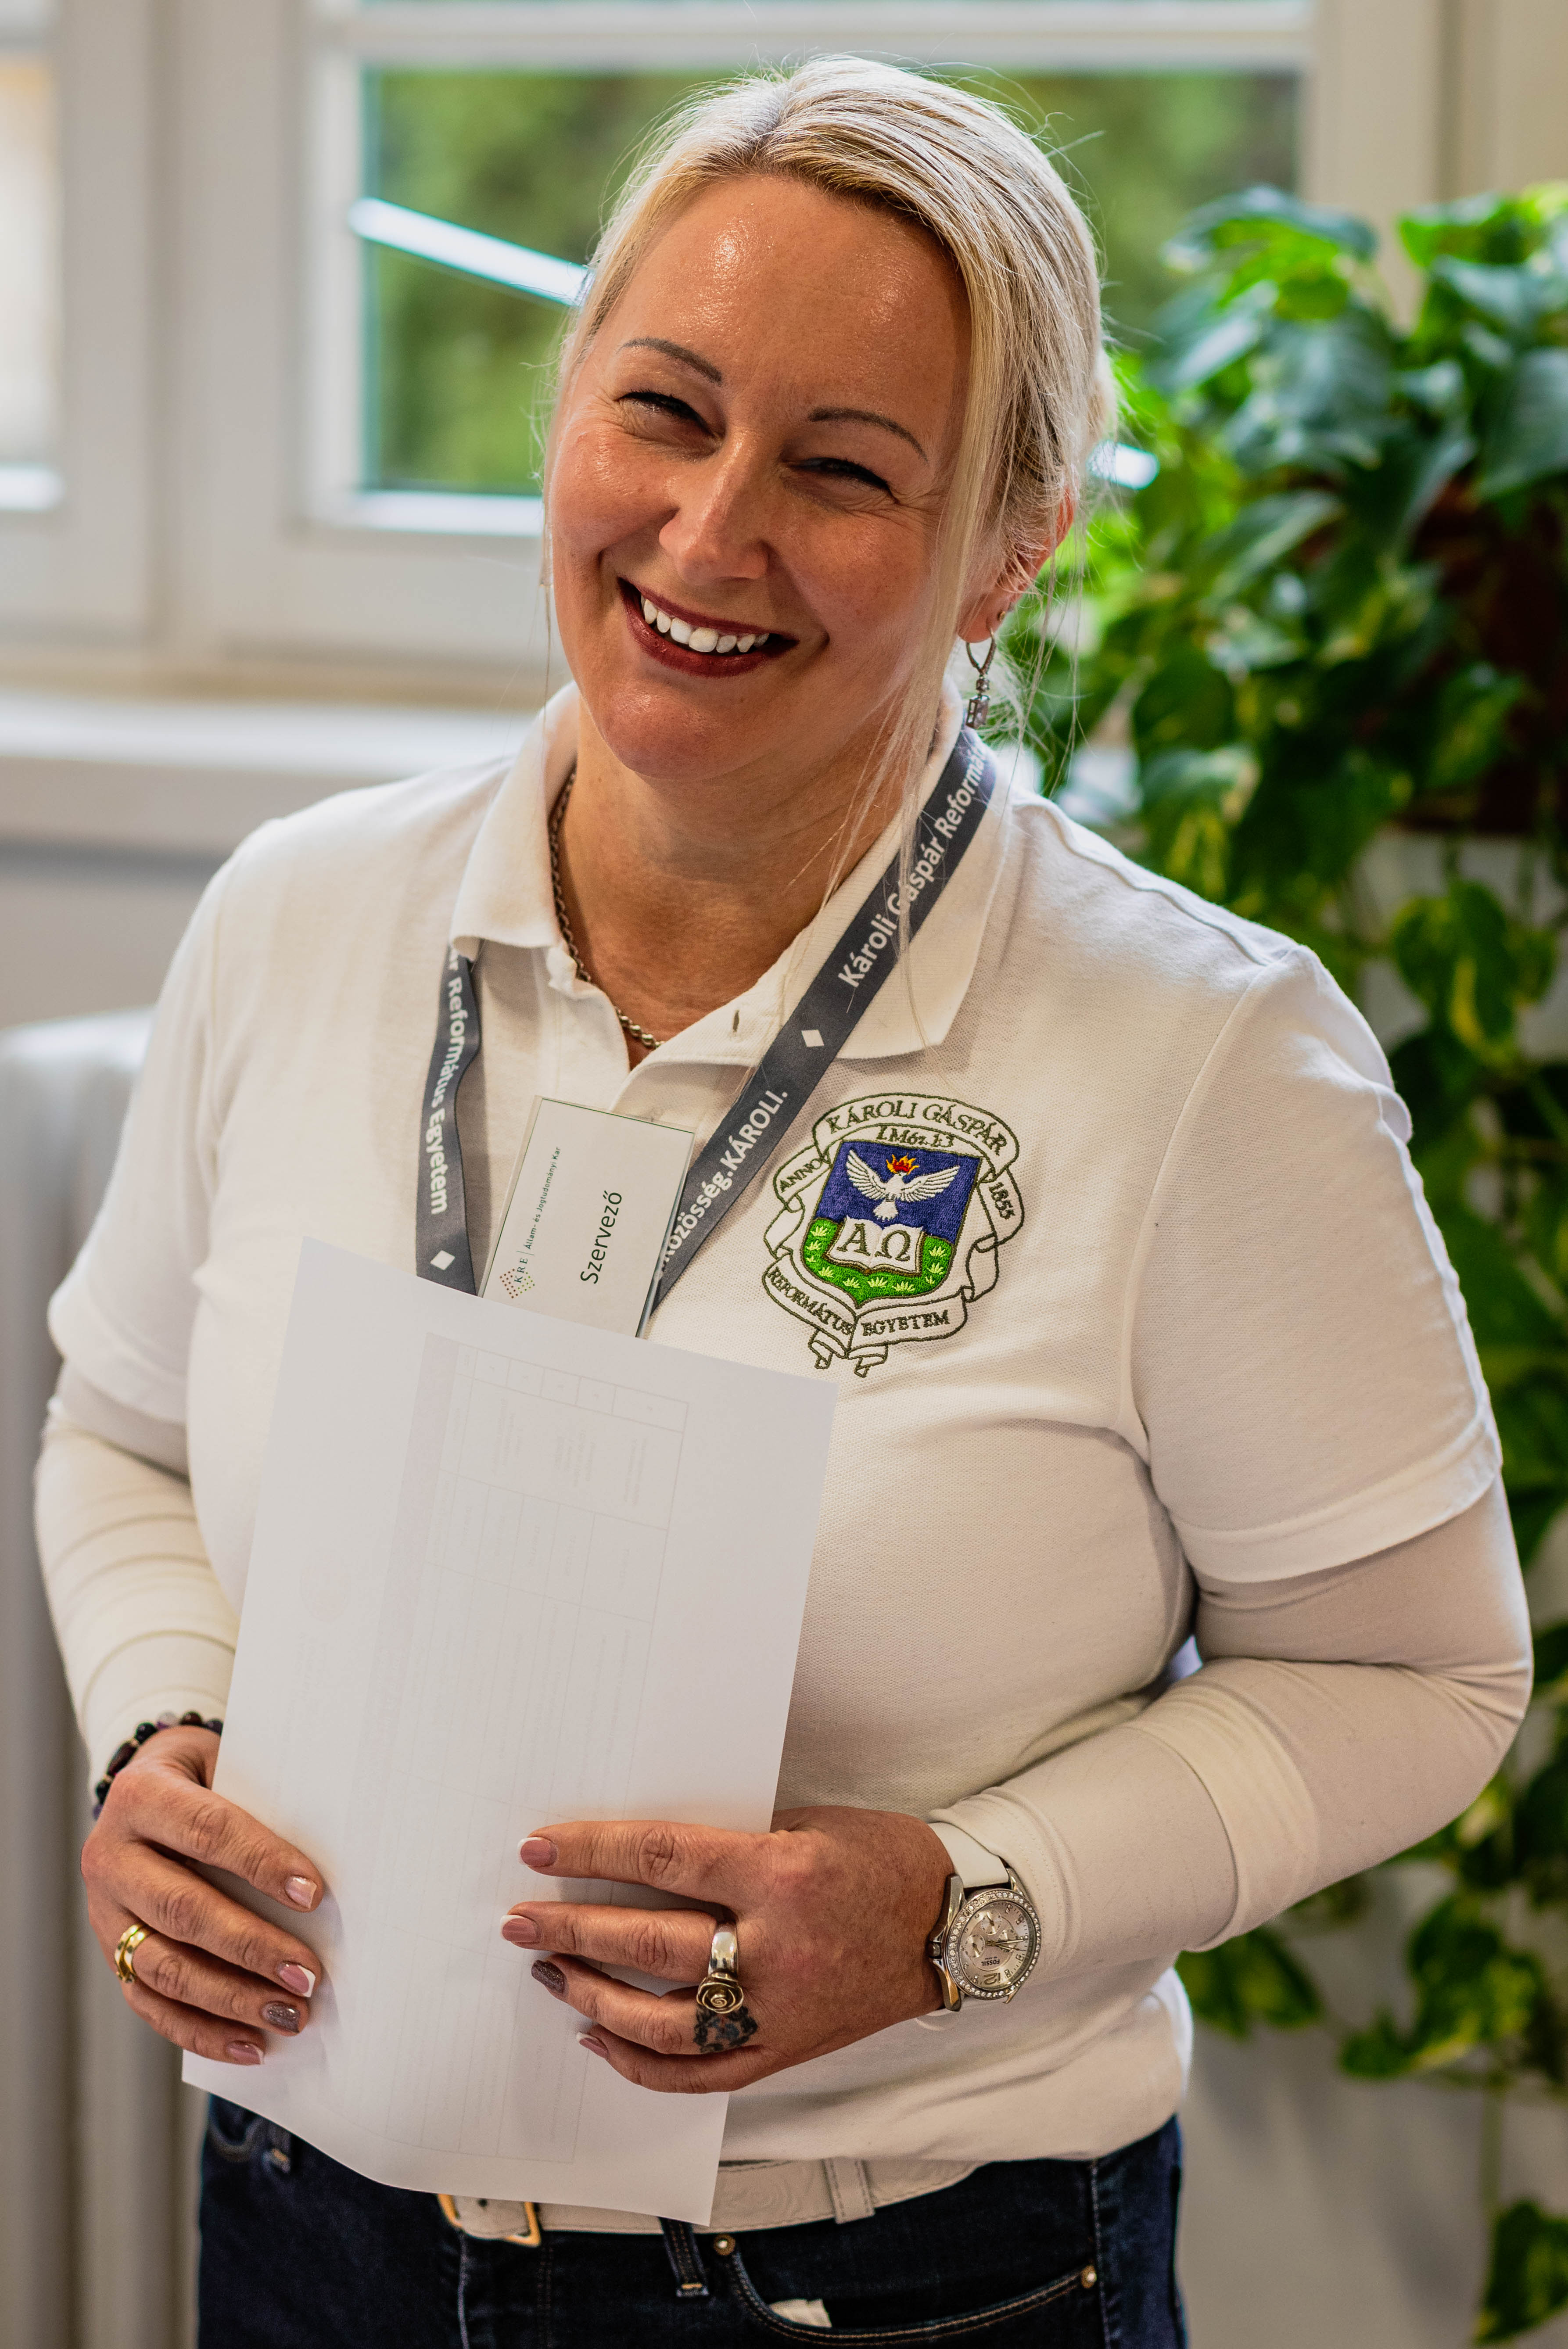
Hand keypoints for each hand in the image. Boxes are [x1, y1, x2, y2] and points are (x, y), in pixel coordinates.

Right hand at [81, 1725, 325, 2066]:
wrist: (145, 1787)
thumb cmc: (207, 1777)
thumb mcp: (227, 1765)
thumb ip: (262, 1802)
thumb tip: (326, 1864)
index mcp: (142, 1795)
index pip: (206, 1831)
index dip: (260, 1862)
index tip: (313, 1895)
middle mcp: (111, 1856)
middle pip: (183, 1909)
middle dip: (251, 1947)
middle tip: (309, 1977)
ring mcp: (105, 1911)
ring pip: (165, 1967)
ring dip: (232, 1999)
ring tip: (290, 2015)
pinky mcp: (111, 1954)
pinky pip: (151, 2004)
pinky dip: (202, 2031)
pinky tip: (250, 2045)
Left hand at [499, 1805, 951, 2091]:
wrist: (951, 1925)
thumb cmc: (880, 1859)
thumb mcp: (807, 1826)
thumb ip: (732, 1846)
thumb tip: (645, 1856)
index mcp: (779, 1876)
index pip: (663, 1858)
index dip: (593, 1852)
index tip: (539, 1849)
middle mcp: (774, 1950)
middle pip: (647, 1941)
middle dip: (571, 1927)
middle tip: (518, 1919)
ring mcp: (778, 2011)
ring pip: (661, 2021)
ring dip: (593, 1995)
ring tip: (551, 1970)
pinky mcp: (785, 2051)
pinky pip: (698, 2074)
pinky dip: (641, 2064)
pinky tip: (598, 2040)